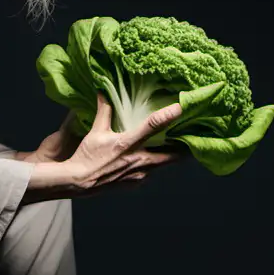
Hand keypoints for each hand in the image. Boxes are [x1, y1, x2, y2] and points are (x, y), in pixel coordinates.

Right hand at [25, 94, 184, 199]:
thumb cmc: (86, 156)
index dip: (168, 116)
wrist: (78, 183)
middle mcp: (138, 160)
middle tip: (196, 138)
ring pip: (163, 164)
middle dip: (186, 148)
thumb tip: (102, 91)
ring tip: (182, 147)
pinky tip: (155, 159)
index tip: (182, 108)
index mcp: (127, 144)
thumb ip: (104, 111)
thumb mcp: (95, 131)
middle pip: (172, 155)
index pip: (152, 126)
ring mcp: (139, 175)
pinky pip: (151, 172)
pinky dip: (155, 165)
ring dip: (172, 156)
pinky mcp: (136, 183)